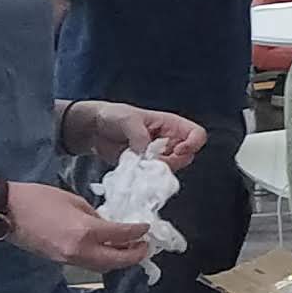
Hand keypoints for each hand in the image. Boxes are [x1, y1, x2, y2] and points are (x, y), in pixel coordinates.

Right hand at [11, 185, 158, 271]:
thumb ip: (96, 216)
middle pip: (116, 262)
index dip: (139, 232)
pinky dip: (103, 260)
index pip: (122, 236)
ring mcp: (68, 259)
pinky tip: (108, 249)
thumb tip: (110, 225)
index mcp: (85, 231)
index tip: (147, 228)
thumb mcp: (75, 201)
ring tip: (129, 248)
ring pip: (103, 267)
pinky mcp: (59, 262)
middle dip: (135, 255)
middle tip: (145, 245)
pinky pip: (89, 265)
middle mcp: (79, 251)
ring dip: (119, 260)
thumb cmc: (38, 198)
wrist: (5, 212)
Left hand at [62, 101, 208, 168]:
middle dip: (172, 161)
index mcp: (171, 125)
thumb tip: (146, 155)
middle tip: (151, 160)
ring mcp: (158, 155)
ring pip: (170, 169)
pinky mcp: (145, 167)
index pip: (197, 135)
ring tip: (137, 162)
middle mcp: (169, 141)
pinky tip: (133, 168)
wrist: (94, 129)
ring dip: (156, 170)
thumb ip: (139, 136)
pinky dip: (145, 176)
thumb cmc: (114, 116)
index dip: (192, 144)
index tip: (176, 150)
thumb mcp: (128, 120)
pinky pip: (153, 176)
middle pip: (186, 156)